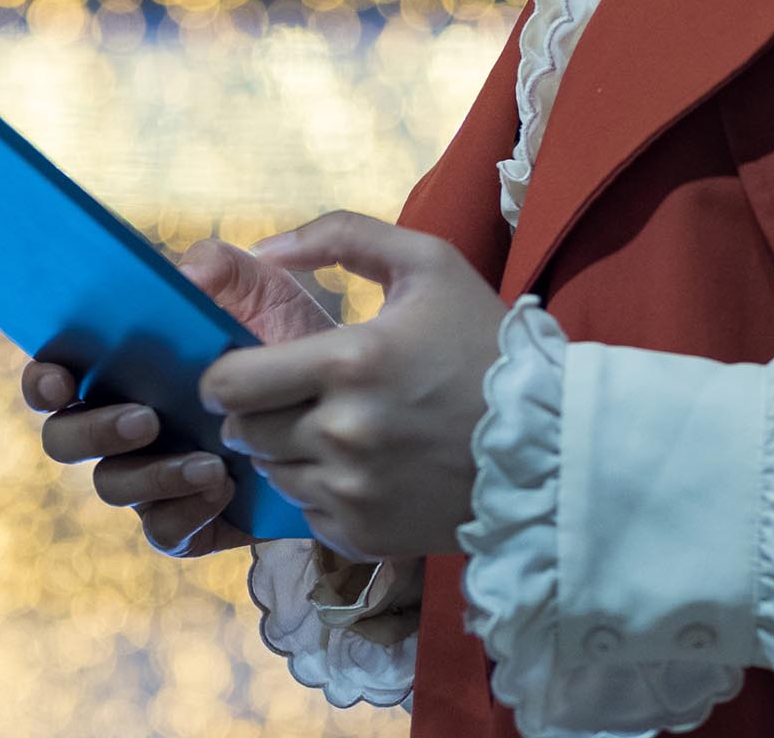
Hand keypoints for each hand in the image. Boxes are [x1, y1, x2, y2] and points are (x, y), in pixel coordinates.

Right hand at [23, 235, 336, 558]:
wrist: (349, 407)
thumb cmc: (288, 342)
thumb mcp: (263, 291)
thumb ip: (220, 267)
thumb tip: (182, 275)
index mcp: (121, 366)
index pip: (54, 375)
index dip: (42, 378)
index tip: (60, 376)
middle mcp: (121, 424)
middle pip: (63, 438)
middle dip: (92, 431)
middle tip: (145, 417)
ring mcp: (149, 476)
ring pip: (112, 486)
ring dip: (151, 474)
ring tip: (206, 460)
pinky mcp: (188, 520)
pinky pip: (163, 530)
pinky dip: (186, 510)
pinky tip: (222, 485)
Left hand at [198, 211, 505, 561]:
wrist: (547, 442)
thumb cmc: (483, 342)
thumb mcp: (427, 262)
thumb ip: (340, 236)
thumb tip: (265, 249)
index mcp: (348, 362)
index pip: (230, 383)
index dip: (226, 375)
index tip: (246, 369)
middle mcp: (341, 434)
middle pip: (243, 430)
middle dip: (257, 411)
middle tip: (297, 396)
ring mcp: (352, 493)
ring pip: (272, 473)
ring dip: (290, 451)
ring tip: (338, 430)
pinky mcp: (364, 536)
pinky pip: (307, 513)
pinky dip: (322, 492)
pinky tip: (363, 469)